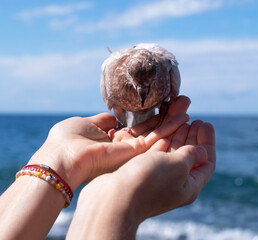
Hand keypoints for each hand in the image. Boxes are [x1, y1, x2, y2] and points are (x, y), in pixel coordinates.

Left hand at [27, 96, 190, 190]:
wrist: (61, 158)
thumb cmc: (67, 141)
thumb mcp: (87, 123)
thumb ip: (104, 120)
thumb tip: (115, 116)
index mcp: (114, 140)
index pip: (140, 128)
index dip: (154, 116)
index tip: (167, 104)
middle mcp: (125, 147)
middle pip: (152, 130)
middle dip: (168, 117)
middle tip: (185, 102)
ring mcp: (130, 152)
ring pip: (158, 135)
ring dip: (173, 122)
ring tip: (188, 109)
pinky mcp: (133, 153)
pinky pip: (156, 140)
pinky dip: (169, 129)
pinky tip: (182, 119)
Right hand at [66, 120, 215, 238]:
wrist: (114, 197)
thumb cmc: (149, 180)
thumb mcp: (178, 164)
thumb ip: (191, 154)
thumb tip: (202, 152)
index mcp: (190, 185)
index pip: (207, 162)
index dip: (208, 141)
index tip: (205, 123)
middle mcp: (176, 184)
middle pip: (191, 157)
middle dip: (194, 138)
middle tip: (195, 121)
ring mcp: (159, 180)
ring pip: (174, 155)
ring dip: (179, 138)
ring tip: (183, 121)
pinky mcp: (143, 174)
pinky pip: (158, 156)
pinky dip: (163, 143)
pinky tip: (165, 133)